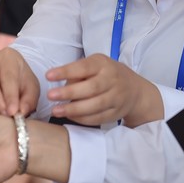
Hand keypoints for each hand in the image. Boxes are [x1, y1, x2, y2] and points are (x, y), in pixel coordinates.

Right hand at [0, 47, 39, 116]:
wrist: (15, 80)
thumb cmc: (23, 82)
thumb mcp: (32, 89)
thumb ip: (29, 100)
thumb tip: (21, 112)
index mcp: (8, 57)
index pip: (8, 75)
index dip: (10, 95)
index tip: (13, 111)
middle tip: (6, 114)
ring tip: (0, 115)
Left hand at [46, 53, 162, 126]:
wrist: (135, 90)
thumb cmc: (106, 74)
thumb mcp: (95, 65)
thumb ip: (79, 73)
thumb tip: (60, 86)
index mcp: (103, 64)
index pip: (84, 67)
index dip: (66, 72)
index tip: (48, 75)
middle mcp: (112, 80)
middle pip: (91, 88)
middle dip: (69, 93)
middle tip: (51, 96)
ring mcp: (116, 98)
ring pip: (95, 105)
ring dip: (73, 109)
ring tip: (56, 110)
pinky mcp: (116, 113)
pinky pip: (98, 118)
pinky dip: (82, 119)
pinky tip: (69, 116)